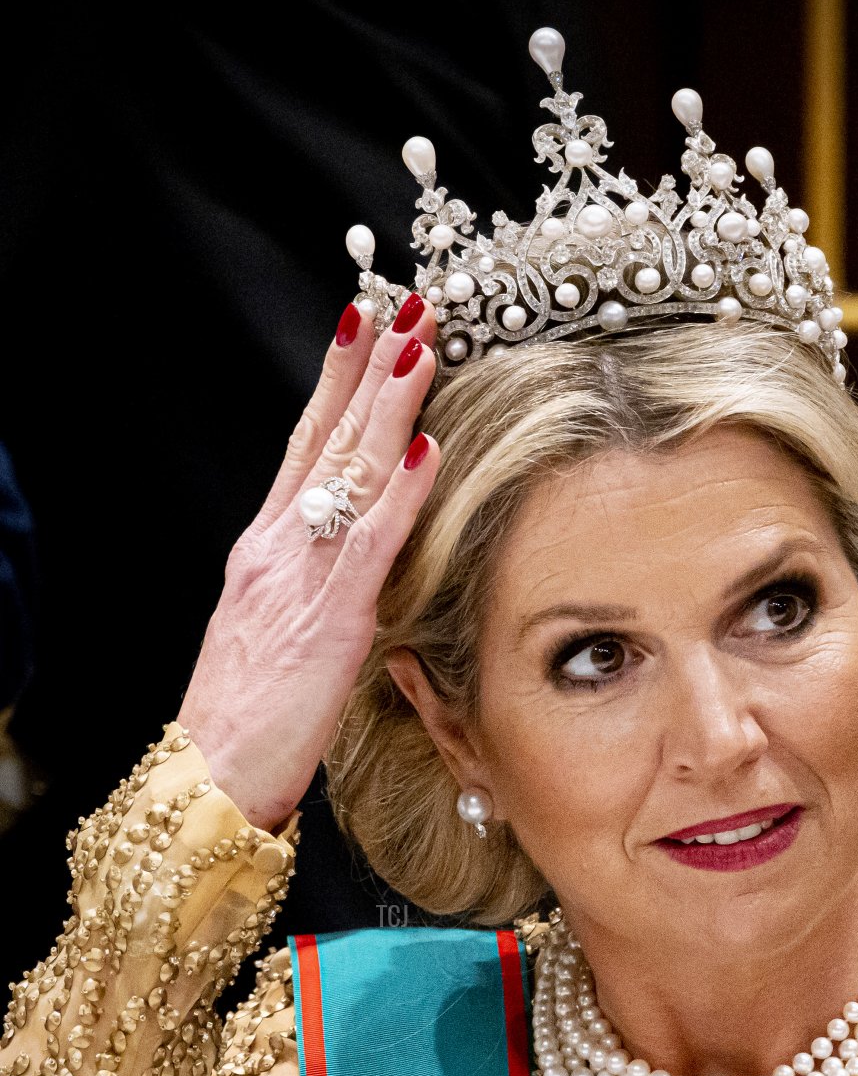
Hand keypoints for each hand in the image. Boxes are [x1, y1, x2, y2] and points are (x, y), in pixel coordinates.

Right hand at [178, 298, 440, 832]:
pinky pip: (372, 544)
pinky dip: (401, 492)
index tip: (362, 325)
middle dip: (368, 369)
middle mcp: (278, 549)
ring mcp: (301, 579)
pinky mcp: (329, 621)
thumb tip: (356, 554)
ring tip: (423, 346)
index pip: (305, 446)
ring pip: (350, 475)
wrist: (210, 770)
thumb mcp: (275, 630)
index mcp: (264, 549)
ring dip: (390, 406)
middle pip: (328, 441)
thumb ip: (311, 581)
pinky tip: (428, 447)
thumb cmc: (246, 713)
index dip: (335, 383)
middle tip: (406, 305)